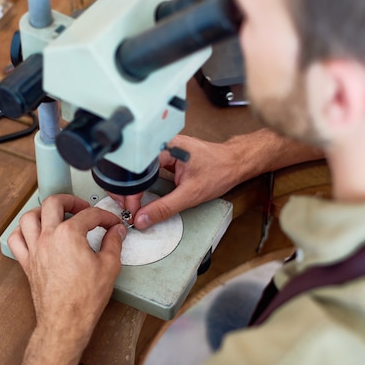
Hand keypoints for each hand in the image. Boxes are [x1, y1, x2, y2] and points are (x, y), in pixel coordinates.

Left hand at [8, 194, 125, 364]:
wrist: (66, 321)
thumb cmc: (84, 298)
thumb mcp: (109, 266)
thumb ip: (114, 242)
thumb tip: (116, 231)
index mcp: (68, 234)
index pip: (90, 215)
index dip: (105, 216)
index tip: (111, 223)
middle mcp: (47, 237)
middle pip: (54, 203)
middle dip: (70, 200)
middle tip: (82, 207)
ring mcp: (34, 249)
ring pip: (29, 217)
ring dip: (43, 211)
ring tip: (56, 214)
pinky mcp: (27, 263)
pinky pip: (16, 240)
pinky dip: (23, 232)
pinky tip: (35, 233)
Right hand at [111, 129, 322, 228]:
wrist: (237, 163)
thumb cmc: (220, 171)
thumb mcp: (191, 194)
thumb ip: (165, 208)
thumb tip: (143, 219)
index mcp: (166, 148)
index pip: (139, 172)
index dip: (132, 193)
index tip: (132, 209)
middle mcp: (164, 146)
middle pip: (137, 170)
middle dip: (128, 190)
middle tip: (128, 208)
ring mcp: (166, 151)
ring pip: (143, 171)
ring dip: (136, 187)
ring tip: (131, 203)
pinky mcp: (171, 158)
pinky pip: (152, 172)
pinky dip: (146, 185)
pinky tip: (142, 195)